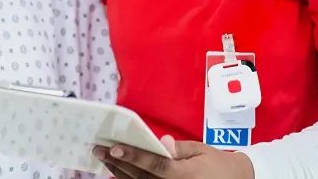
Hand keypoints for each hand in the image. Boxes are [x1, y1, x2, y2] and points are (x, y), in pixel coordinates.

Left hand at [92, 135, 253, 178]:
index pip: (155, 165)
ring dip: (119, 173)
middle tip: (99, 149)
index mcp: (185, 174)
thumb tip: (162, 142)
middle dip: (118, 163)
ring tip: (103, 159)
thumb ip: (179, 149)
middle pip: (141, 177)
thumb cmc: (218, 163)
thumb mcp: (201, 151)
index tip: (115, 148)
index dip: (134, 157)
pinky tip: (117, 173)